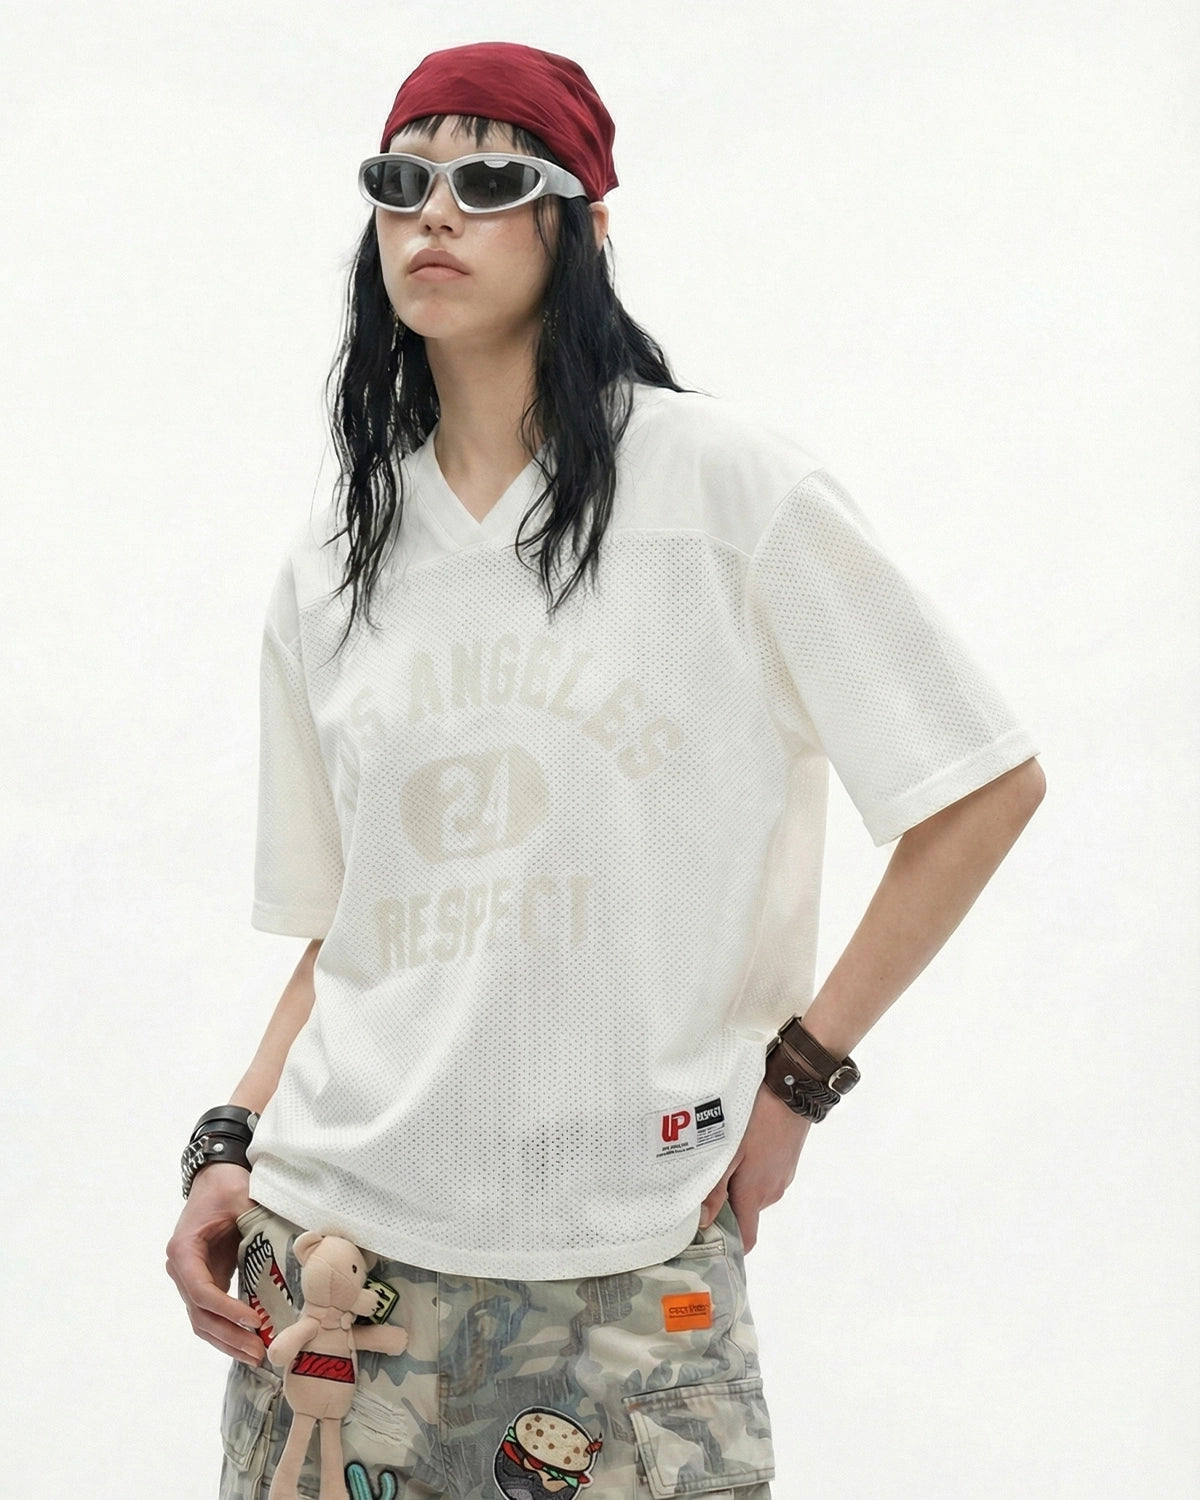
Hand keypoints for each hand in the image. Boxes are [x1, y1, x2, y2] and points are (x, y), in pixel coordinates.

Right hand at [165, 1163, 264, 1365]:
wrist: (213, 1178)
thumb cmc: (225, 1186)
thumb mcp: (240, 1197)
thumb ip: (255, 1221)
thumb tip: (290, 1245)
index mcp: (184, 1250)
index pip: (201, 1290)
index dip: (225, 1309)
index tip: (252, 1320)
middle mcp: (181, 1269)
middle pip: (200, 1314)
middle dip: (229, 1335)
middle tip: (258, 1351)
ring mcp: (190, 1278)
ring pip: (202, 1321)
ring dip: (227, 1341)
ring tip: (256, 1355)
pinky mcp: (206, 1281)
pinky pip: (211, 1313)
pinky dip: (227, 1330)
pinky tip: (248, 1343)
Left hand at [699, 1082, 810, 1251]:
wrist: (791, 1092)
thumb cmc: (757, 1120)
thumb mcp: (728, 1151)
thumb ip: (715, 1188)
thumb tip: (703, 1222)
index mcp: (756, 1195)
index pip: (746, 1239)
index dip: (728, 1244)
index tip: (706, 1237)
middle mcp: (772, 1192)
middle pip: (745, 1212)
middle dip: (725, 1204)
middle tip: (702, 1183)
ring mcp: (782, 1177)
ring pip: (754, 1192)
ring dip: (738, 1183)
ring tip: (720, 1159)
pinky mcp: (786, 1163)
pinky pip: (764, 1176)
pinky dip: (751, 1170)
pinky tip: (740, 1148)